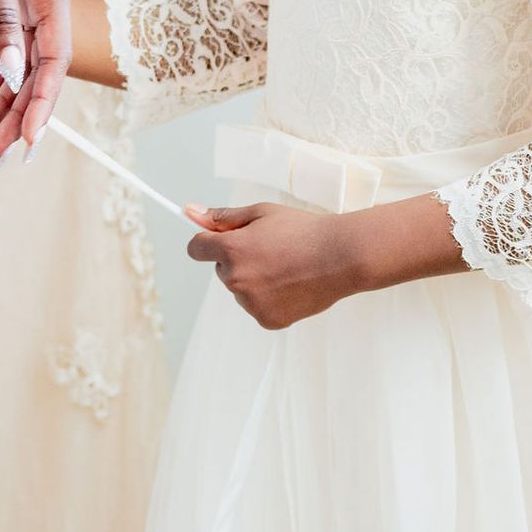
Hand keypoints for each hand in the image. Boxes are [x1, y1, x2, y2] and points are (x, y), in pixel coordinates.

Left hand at [0, 0, 72, 153]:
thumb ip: (2, 16)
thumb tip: (9, 73)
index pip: (53, 61)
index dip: (42, 103)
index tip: (27, 139)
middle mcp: (47, 5)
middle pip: (38, 72)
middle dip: (17, 114)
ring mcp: (35, 7)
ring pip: (23, 66)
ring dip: (4, 103)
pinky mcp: (20, 7)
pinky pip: (12, 51)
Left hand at [184, 201, 357, 328]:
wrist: (341, 257)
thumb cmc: (303, 231)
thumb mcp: (261, 213)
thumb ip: (223, 217)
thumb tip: (190, 212)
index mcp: (231, 250)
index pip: (196, 249)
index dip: (206, 242)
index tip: (216, 241)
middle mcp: (236, 279)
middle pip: (221, 269)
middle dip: (236, 259)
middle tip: (269, 249)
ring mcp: (251, 303)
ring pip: (240, 289)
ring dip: (253, 280)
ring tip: (285, 266)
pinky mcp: (267, 320)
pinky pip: (256, 306)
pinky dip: (268, 298)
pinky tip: (290, 284)